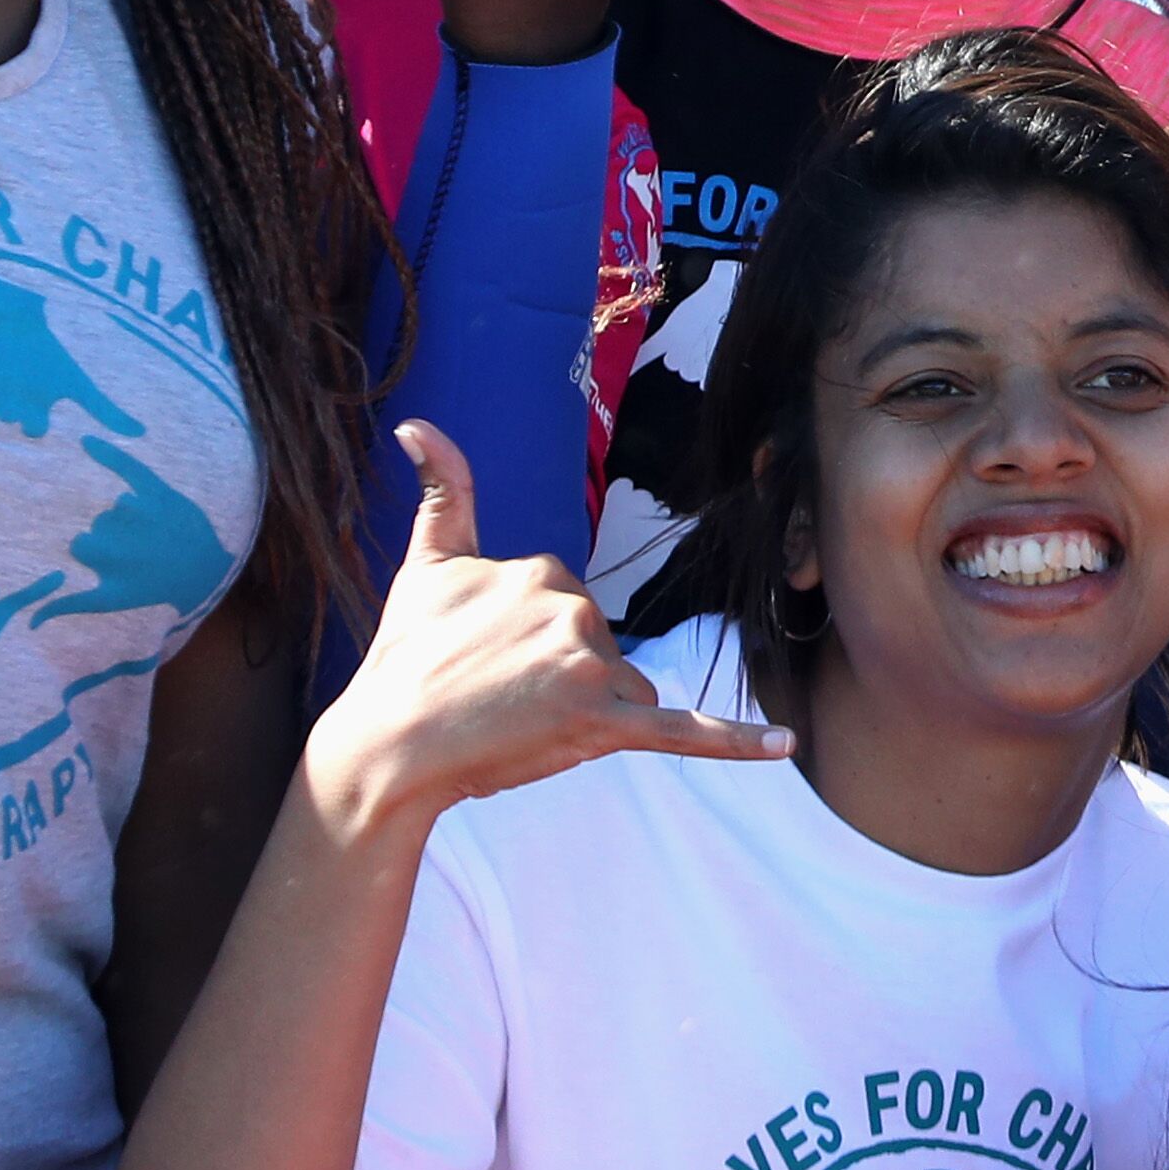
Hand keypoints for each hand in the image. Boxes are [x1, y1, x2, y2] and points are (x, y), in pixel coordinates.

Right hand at [305, 424, 786, 835]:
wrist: (385, 746)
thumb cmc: (406, 658)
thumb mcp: (425, 566)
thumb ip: (443, 491)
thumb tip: (417, 423)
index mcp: (544, 570)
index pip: (574, 612)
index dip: (536, 648)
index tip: (486, 662)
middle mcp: (571, 610)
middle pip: (604, 652)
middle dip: (563, 682)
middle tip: (497, 700)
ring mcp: (587, 669)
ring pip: (627, 692)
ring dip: (588, 715)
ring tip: (518, 726)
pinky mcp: (600, 725)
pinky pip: (683, 729)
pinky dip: (737, 739)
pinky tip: (783, 743)